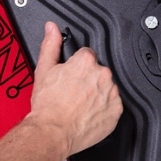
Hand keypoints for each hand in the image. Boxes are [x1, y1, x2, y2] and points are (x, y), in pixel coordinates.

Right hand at [26, 21, 122, 156]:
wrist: (53, 132)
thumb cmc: (49, 105)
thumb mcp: (44, 69)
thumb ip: (51, 44)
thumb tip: (52, 28)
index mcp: (86, 62)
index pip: (86, 55)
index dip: (76, 65)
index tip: (71, 76)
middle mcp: (102, 75)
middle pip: (97, 70)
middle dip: (87, 78)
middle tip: (73, 91)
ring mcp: (111, 93)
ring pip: (106, 87)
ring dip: (97, 92)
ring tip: (80, 103)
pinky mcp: (116, 110)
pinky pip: (113, 104)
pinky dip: (103, 107)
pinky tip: (89, 111)